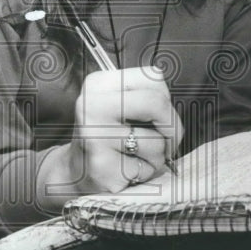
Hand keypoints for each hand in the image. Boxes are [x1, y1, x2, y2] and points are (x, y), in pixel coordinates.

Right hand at [68, 65, 182, 193]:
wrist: (77, 171)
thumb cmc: (107, 137)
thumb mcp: (120, 106)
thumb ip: (146, 98)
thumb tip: (172, 111)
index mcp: (98, 83)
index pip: (153, 77)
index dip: (166, 99)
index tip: (161, 116)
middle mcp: (92, 105)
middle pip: (157, 103)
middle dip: (173, 127)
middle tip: (168, 141)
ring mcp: (95, 135)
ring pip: (156, 141)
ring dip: (157, 155)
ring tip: (134, 155)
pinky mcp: (102, 165)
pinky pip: (147, 167)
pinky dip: (146, 172)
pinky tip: (126, 169)